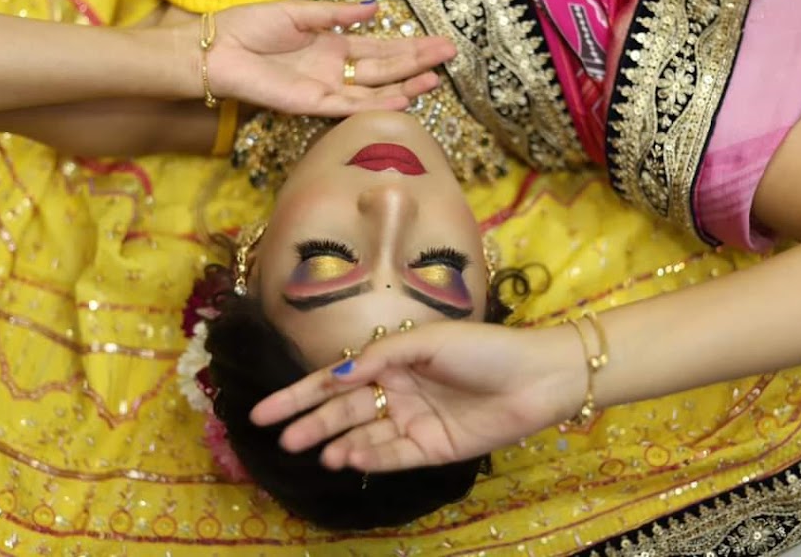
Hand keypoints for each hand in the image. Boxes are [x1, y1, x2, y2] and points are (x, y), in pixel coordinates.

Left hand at [191, 0, 454, 115]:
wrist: (216, 49)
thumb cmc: (251, 27)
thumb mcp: (299, 12)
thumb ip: (336, 14)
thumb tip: (375, 8)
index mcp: (333, 46)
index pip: (380, 48)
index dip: (409, 46)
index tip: (438, 43)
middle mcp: (336, 70)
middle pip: (386, 68)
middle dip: (418, 62)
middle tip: (450, 56)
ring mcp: (326, 89)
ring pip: (375, 90)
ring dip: (405, 86)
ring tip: (435, 79)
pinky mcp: (311, 104)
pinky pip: (350, 106)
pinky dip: (376, 103)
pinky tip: (402, 99)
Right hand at [250, 322, 586, 472]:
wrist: (537, 377)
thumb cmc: (483, 349)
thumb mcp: (428, 341)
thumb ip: (380, 357)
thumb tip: (335, 373)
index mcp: (392, 361)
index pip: (335, 380)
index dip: (299, 395)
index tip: (263, 412)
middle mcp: (396, 391)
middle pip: (342, 411)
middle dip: (310, 424)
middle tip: (282, 440)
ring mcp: (413, 421)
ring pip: (363, 435)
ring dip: (337, 444)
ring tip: (314, 454)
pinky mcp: (432, 448)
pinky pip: (393, 454)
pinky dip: (370, 457)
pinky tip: (349, 459)